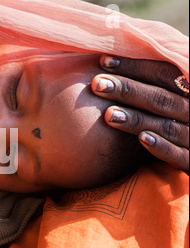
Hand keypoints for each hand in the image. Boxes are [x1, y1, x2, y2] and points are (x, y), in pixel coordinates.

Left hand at [91, 55, 188, 173]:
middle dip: (128, 90)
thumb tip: (106, 64)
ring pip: (167, 126)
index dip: (134, 67)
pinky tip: (141, 139)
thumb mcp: (170, 101)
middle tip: (97, 84)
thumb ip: (150, 88)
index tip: (103, 61)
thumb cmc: (176, 124)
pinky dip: (162, 147)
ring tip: (108, 114)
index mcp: (189, 93)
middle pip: (161, 99)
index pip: (165, 73)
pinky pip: (180, 156)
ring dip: (137, 119)